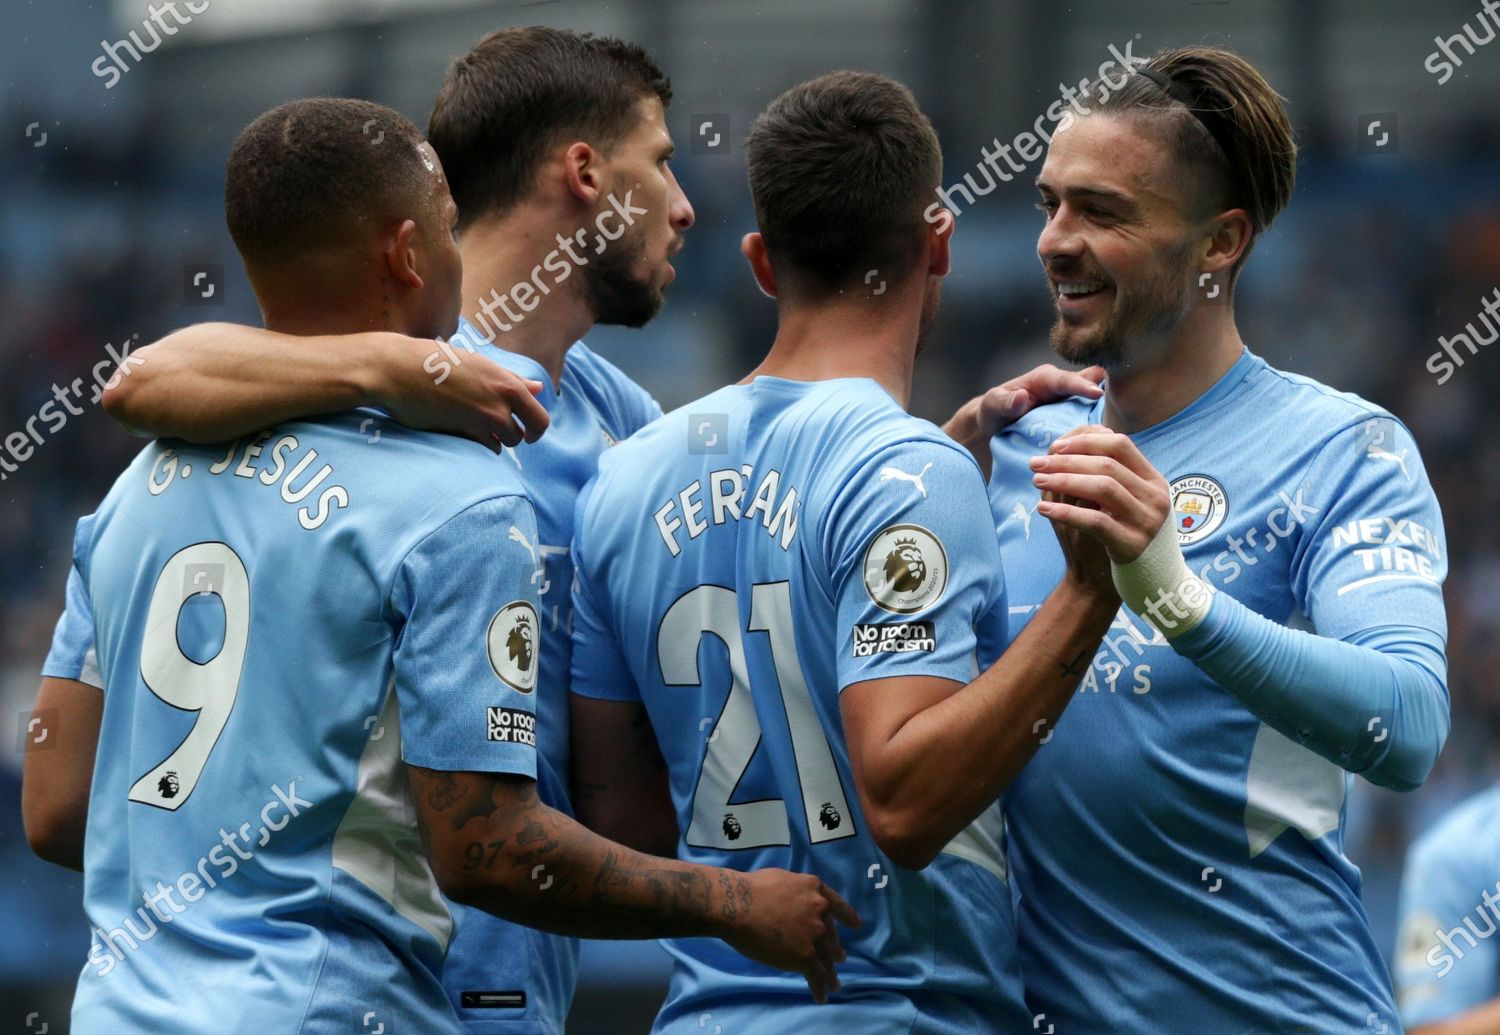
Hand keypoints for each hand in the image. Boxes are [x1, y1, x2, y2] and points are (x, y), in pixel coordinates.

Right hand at [377, 334, 551, 452]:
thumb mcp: (479, 364)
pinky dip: (478, 447)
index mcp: (508, 382)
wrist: (397, 369)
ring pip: (503, 444)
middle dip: (513, 437)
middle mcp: (501, 401)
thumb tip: (540, 388)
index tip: (527, 433)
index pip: (539, 418)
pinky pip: (484, 449)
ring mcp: (483, 418)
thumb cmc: (435, 361)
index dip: (535, 430)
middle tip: (497, 432)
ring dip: (493, 441)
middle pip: (522, 436)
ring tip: (473, 428)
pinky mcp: (463, 431)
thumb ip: (511, 379)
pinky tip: (463, 434)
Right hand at [723, 868, 861, 1003]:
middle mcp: (821, 912)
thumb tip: (796, 902)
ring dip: (831, 974)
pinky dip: (820, 988)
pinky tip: (821, 997)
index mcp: (816, 890)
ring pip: (827, 959)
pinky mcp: (805, 956)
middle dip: (835, 950)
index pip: (838, 906)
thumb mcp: (784, 879)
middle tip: (839, 959)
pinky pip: (817, 976)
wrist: (739, 904)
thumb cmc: (752, 887)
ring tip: (834, 984)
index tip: (856, 925)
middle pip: (831, 936)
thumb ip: (798, 892)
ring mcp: (815, 935)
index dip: (848, 917)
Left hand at [942, 364, 1103, 477]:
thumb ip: (1005, 402)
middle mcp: (1063, 388)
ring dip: (1101, 419)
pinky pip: (1087, 423)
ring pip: (1092, 407)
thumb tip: (1021, 396)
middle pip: (1088, 389)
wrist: (995, 424)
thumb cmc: (994, 411)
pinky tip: (1108, 448)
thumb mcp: (994, 405)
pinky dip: (1095, 433)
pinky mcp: (1072, 419)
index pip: (1066, 380)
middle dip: (1102, 398)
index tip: (1096, 393)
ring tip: (1116, 435)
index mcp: (1046, 379)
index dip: (1081, 386)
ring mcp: (1070, 404)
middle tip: (1123, 405)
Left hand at [1030, 426, 1170, 564]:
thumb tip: (1061, 444)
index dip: (1085, 441)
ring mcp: (1147, 522)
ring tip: (1037, 481)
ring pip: (1103, 488)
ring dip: (1064, 481)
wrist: (1137, 583)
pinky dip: (1066, 513)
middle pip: (1108, 464)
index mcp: (1153, 480)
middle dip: (1067, 461)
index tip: (1055, 447)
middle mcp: (1155, 498)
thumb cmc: (1117, 536)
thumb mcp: (1115, 502)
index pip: (1120, 445)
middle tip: (1036, 464)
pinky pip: (1096, 522)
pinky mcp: (1132, 546)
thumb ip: (1099, 474)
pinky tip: (1043, 511)